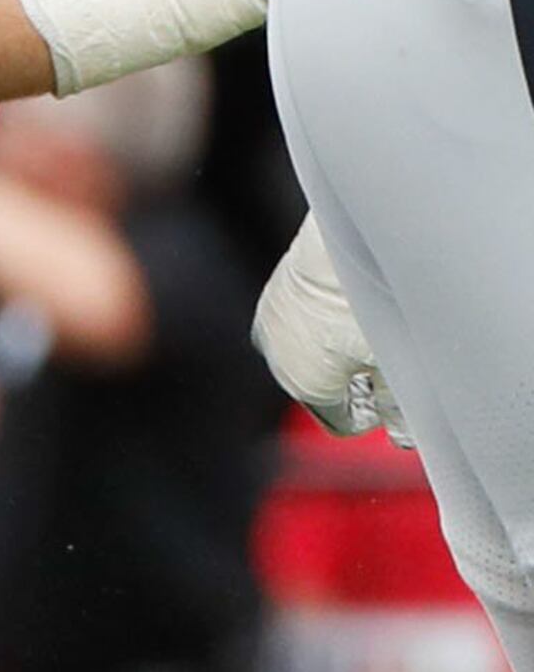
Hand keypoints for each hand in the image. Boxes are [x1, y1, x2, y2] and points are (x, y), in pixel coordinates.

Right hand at [254, 216, 401, 441]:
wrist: (345, 237)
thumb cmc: (374, 301)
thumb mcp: (401, 362)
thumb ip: (399, 408)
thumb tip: (400, 434)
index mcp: (305, 384)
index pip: (343, 424)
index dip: (375, 415)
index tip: (396, 392)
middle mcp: (277, 359)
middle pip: (323, 390)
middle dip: (354, 383)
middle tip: (389, 358)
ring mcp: (270, 324)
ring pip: (308, 356)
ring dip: (336, 351)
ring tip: (368, 325)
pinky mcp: (272, 295)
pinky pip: (298, 325)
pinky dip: (321, 322)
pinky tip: (348, 301)